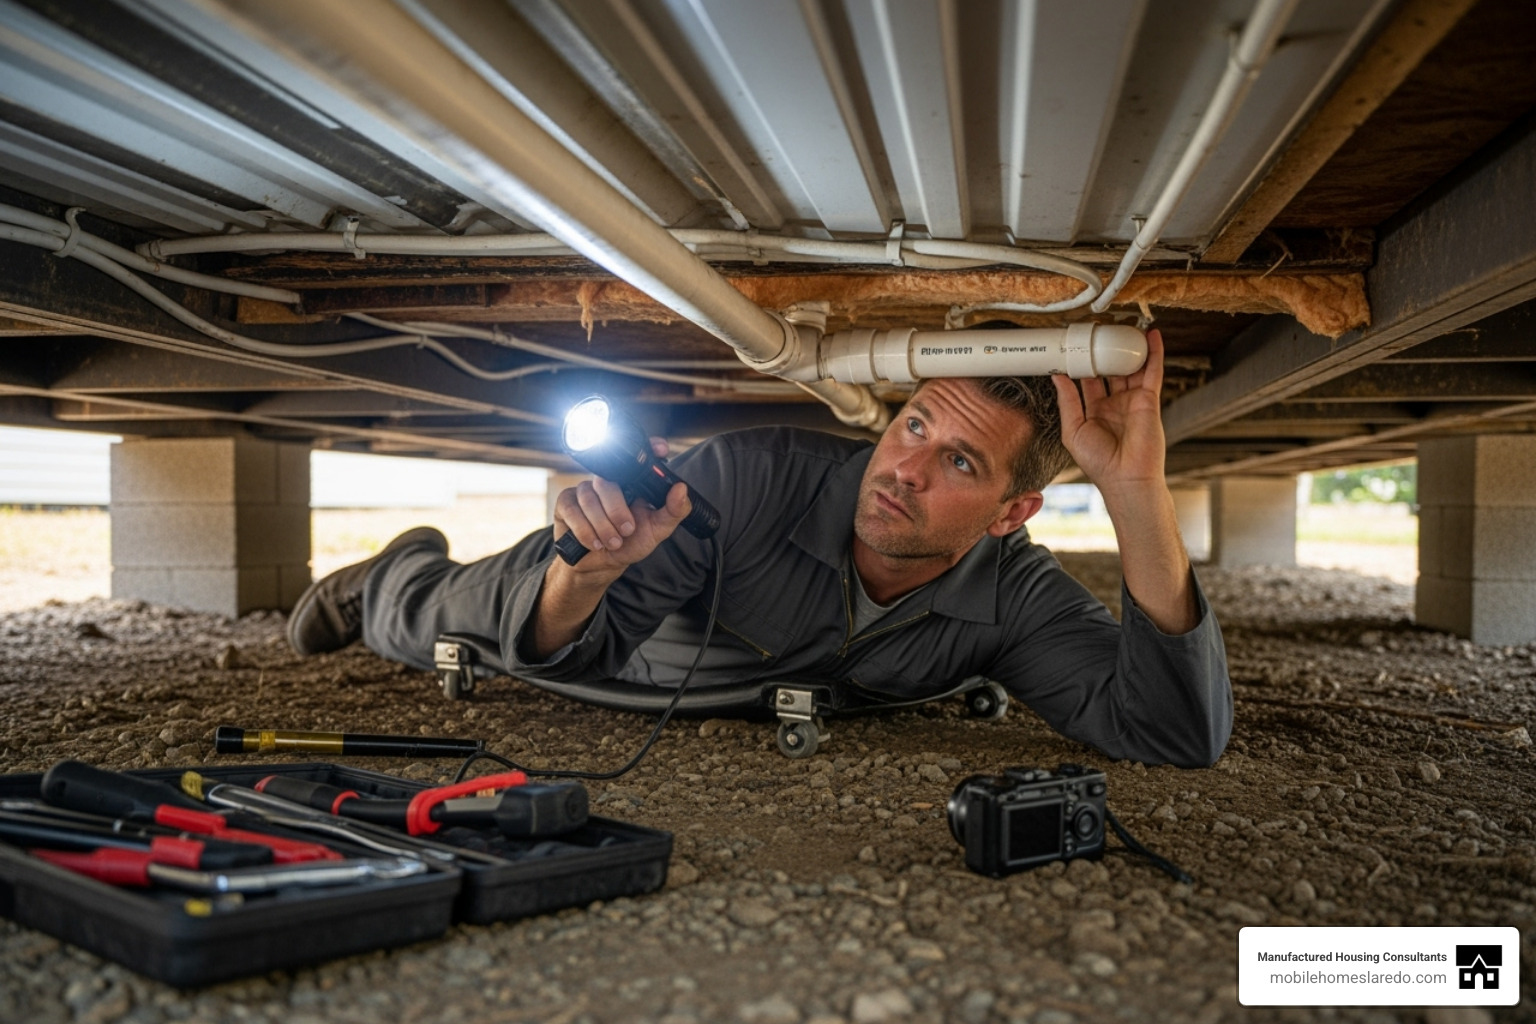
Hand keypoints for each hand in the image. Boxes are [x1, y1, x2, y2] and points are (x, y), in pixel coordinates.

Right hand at [551, 438, 690, 575]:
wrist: (601, 565)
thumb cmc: (629, 543)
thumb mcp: (657, 531)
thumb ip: (673, 512)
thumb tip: (681, 489)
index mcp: (631, 483)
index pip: (638, 456)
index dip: (648, 447)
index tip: (661, 449)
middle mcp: (607, 482)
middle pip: (607, 483)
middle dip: (617, 510)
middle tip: (626, 530)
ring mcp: (584, 490)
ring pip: (588, 498)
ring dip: (602, 526)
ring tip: (612, 543)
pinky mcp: (565, 503)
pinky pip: (572, 509)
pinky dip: (584, 530)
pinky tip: (594, 543)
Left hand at [1051, 328, 1167, 498]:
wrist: (1126, 478)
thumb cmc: (1100, 462)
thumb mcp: (1073, 430)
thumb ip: (1067, 401)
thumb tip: (1057, 376)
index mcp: (1095, 411)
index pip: (1089, 380)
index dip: (1083, 363)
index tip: (1075, 346)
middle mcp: (1115, 403)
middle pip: (1110, 370)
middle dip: (1105, 351)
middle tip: (1098, 331)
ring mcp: (1133, 400)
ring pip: (1131, 368)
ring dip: (1129, 348)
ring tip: (1123, 327)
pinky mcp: (1149, 400)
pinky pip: (1152, 372)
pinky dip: (1154, 353)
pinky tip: (1152, 336)